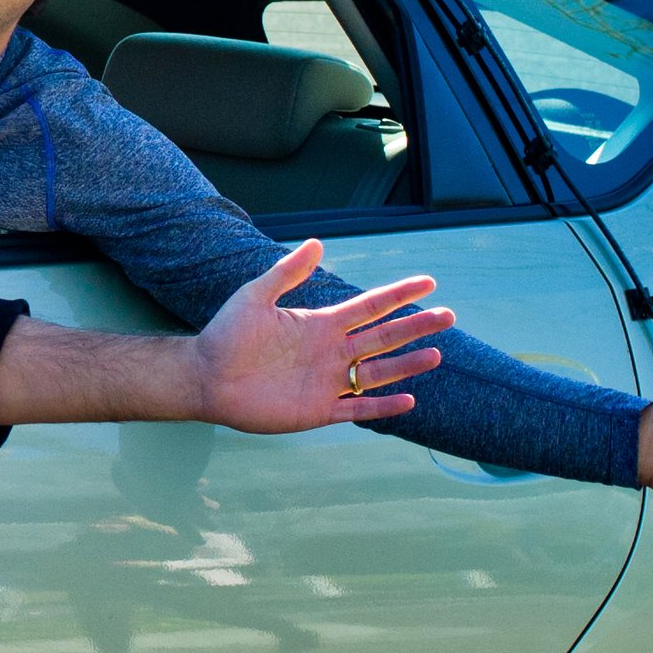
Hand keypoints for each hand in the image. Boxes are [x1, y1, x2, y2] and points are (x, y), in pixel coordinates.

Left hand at [193, 238, 453, 434]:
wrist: (205, 377)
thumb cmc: (226, 336)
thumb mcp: (256, 297)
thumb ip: (287, 272)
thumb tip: (318, 242)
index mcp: (320, 324)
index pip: (369, 307)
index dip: (398, 295)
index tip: (428, 282)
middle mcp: (331, 352)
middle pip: (383, 337)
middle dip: (415, 326)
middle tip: (448, 315)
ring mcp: (327, 382)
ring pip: (378, 372)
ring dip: (407, 364)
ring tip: (436, 353)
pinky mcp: (318, 410)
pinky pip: (357, 408)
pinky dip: (383, 405)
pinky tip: (409, 399)